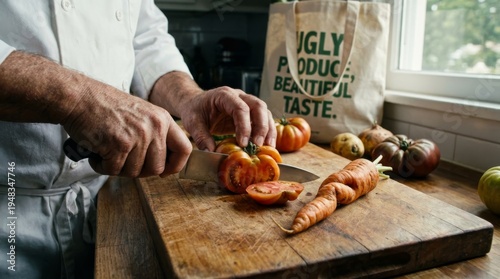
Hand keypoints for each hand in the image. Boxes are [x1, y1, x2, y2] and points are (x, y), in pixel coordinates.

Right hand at [63, 82, 191, 177]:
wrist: (79, 97)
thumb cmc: (106, 107)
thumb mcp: (142, 114)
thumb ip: (155, 134)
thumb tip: (164, 165)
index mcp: (163, 119)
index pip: (185, 149)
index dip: (175, 165)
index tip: (164, 171)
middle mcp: (154, 127)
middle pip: (157, 168)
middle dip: (139, 170)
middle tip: (123, 160)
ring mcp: (138, 135)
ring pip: (135, 172)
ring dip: (118, 168)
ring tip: (108, 152)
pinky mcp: (119, 144)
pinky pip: (114, 170)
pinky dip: (102, 166)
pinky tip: (97, 153)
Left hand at [179, 86, 276, 150]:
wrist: (195, 103)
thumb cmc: (194, 110)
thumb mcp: (192, 122)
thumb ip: (201, 136)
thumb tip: (211, 152)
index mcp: (224, 95)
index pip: (240, 108)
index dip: (244, 126)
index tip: (243, 144)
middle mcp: (239, 96)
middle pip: (258, 106)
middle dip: (261, 126)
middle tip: (259, 145)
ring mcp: (246, 103)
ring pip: (264, 112)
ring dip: (268, 129)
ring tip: (268, 146)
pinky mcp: (249, 113)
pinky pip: (263, 119)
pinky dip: (267, 131)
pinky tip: (267, 145)